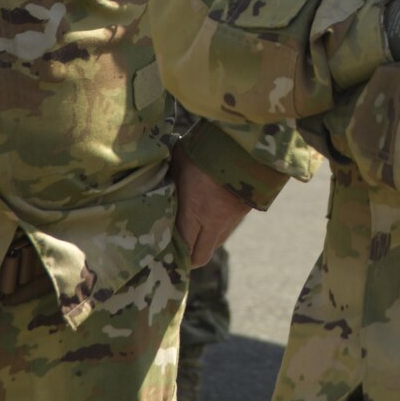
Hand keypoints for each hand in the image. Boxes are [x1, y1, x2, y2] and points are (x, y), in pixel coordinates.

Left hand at [172, 148, 248, 268]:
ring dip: (204, 243)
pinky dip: (217, 229)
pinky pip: (227, 230)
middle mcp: (213, 221)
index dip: (172, 253)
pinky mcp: (244, 212)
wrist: (245, 142)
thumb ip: (169, 182)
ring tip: (193, 230)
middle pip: (199, 257)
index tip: (161, 249)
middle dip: (188, 258)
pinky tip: (210, 215)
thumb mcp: (179, 163)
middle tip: (177, 249)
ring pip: (215, 245)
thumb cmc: (205, 149)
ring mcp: (231, 219)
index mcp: (194, 210)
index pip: (182, 247)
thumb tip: (155, 189)